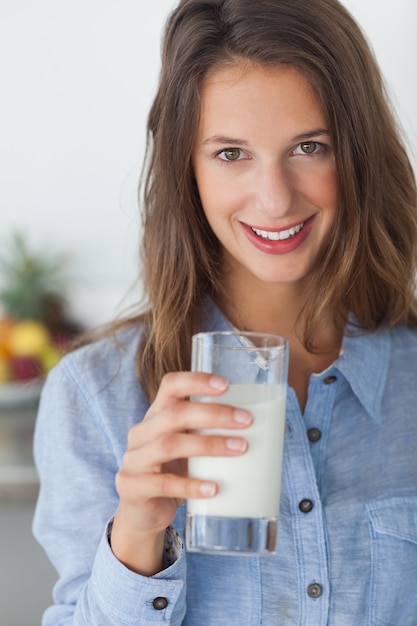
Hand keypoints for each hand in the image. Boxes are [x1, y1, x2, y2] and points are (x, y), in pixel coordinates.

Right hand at [111, 371, 252, 574]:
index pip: (170, 385)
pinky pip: (163, 484)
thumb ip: (218, 435)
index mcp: (156, 415)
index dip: (196, 380)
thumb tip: (277, 429)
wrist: (143, 513)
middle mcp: (141, 432)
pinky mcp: (133, 487)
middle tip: (247, 420)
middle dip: (214, 414)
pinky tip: (214, 488)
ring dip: (209, 445)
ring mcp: (134, 460)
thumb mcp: (190, 449)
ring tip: (240, 449)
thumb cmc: (175, 473)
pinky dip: (191, 485)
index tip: (226, 385)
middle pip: (175, 414)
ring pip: (170, 445)